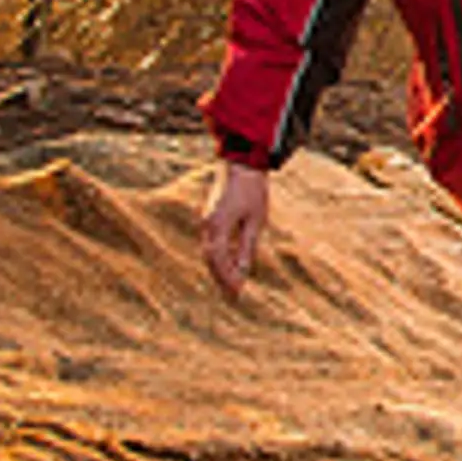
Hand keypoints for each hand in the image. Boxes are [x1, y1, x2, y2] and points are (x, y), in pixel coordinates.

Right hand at [201, 161, 273, 295]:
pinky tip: (228, 266)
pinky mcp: (210, 217)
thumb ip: (247, 247)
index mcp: (217, 225)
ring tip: (231, 286)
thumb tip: (242, 271)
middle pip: (210, 258)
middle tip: (233, 296)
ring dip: (219, 269)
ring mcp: (206, 221)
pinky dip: (218, 257)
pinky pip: (211, 243)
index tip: (236, 292)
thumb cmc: (252, 190)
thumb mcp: (255, 221)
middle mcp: (207, 225)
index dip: (226, 277)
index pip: (218, 259)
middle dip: (221, 278)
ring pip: (209, 252)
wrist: (241, 164)